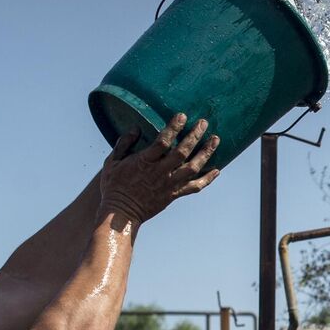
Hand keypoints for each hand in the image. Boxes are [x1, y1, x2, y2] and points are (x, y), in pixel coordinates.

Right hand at [98, 113, 220, 223]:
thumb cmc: (113, 186)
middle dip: (194, 135)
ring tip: (215, 140)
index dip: (173, 127)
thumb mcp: (112, 162)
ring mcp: (169, 184)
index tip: (182, 116)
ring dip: (206, 153)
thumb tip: (135, 128)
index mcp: (144, 162)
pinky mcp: (174, 195)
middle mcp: (159, 172)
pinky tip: (217, 170)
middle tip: (203, 122)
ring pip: (193, 168)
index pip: (163, 141)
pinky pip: (194, 187)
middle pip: (182, 152)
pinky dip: (207, 179)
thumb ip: (123, 144)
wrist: (121, 214)